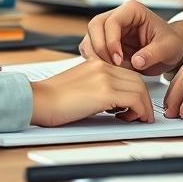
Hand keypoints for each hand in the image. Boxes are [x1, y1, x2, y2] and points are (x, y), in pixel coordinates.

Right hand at [28, 58, 153, 125]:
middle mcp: (102, 67)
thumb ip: (96, 87)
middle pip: (137, 79)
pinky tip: (133, 119)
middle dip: (144, 98)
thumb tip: (113, 102)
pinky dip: (140, 111)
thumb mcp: (79, 85)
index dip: (136, 89)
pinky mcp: (104, 93)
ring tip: (138, 118)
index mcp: (96, 63)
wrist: (38, 100)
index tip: (136, 103)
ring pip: (139, 89)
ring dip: (144, 106)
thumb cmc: (52, 99)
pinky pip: (134, 100)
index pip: (127, 72)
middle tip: (142, 113)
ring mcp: (104, 78)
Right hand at [79, 0, 182, 74]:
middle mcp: (118, 16)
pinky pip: (91, 48)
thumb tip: (137, 61)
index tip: (119, 60)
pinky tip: (108, 70)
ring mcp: (109, 29)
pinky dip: (95, 60)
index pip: (112, 21)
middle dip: (100, 47)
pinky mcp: (105, 42)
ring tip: (111, 70)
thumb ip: (154, 53)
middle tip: (113, 66)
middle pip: (95, 25)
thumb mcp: (169, 49)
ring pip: (90, 37)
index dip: (112, 41)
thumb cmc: (171, 45)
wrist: (169, 52)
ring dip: (96, 55)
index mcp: (132, 11)